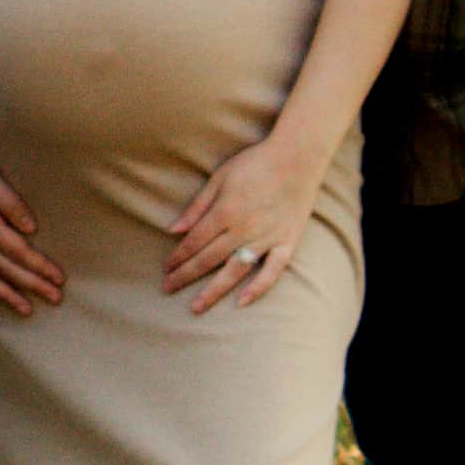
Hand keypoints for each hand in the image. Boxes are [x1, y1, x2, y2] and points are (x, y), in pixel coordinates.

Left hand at [162, 128, 326, 314]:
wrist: (298, 157)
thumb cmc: (255, 163)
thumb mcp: (220, 177)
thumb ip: (197, 206)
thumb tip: (174, 230)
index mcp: (225, 212)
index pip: (194, 242)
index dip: (178, 257)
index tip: (166, 269)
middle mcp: (243, 229)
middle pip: (208, 260)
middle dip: (185, 275)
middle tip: (168, 289)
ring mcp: (266, 238)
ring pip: (235, 271)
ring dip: (213, 290)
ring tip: (196, 308)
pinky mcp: (286, 241)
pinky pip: (272, 270)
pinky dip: (258, 288)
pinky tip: (242, 302)